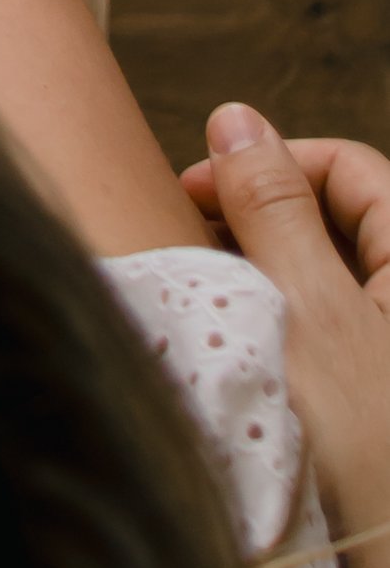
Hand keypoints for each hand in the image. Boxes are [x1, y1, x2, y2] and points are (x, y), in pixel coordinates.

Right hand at [181, 109, 389, 567]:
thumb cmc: (372, 449)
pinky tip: (241, 352)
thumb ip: (273, 210)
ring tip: (211, 300)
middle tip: (195, 242)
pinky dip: (277, 328)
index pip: (347, 167)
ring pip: (323, 278)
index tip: (200, 188)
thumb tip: (236, 118)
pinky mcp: (373, 398)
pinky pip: (323, 334)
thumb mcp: (311, 314)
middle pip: (334, 220)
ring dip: (261, 274)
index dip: (271, 161)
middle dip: (258, 219)